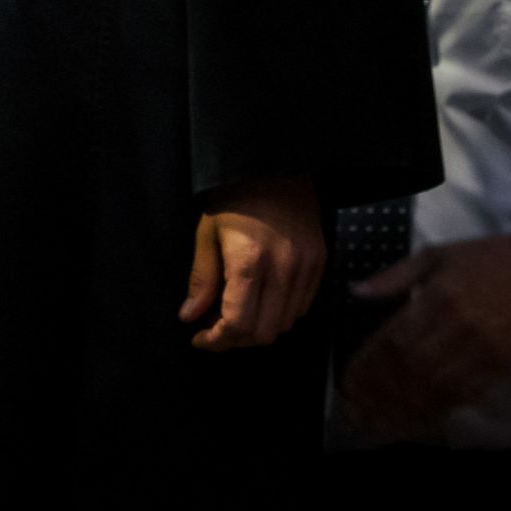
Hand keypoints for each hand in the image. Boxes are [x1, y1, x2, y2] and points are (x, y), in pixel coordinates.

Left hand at [178, 177, 323, 349]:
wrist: (277, 170)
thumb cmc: (234, 200)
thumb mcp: (207, 235)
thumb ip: (201, 279)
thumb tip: (190, 316)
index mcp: (250, 262)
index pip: (238, 323)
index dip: (217, 340)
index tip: (200, 339)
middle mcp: (284, 271)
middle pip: (264, 332)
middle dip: (235, 340)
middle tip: (214, 330)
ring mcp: (307, 270)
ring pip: (285, 324)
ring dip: (258, 329)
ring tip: (235, 315)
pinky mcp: (321, 266)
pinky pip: (301, 308)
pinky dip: (279, 314)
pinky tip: (260, 301)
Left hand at [338, 233, 510, 432]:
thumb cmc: (483, 261)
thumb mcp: (434, 255)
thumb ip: (393, 276)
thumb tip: (356, 292)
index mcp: (439, 297)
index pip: (394, 340)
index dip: (368, 365)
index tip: (348, 381)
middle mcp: (460, 327)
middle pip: (411, 368)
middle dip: (380, 391)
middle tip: (355, 407)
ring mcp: (483, 350)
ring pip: (437, 386)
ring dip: (404, 406)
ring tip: (378, 419)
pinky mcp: (502, 365)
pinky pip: (466, 393)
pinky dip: (438, 408)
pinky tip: (415, 418)